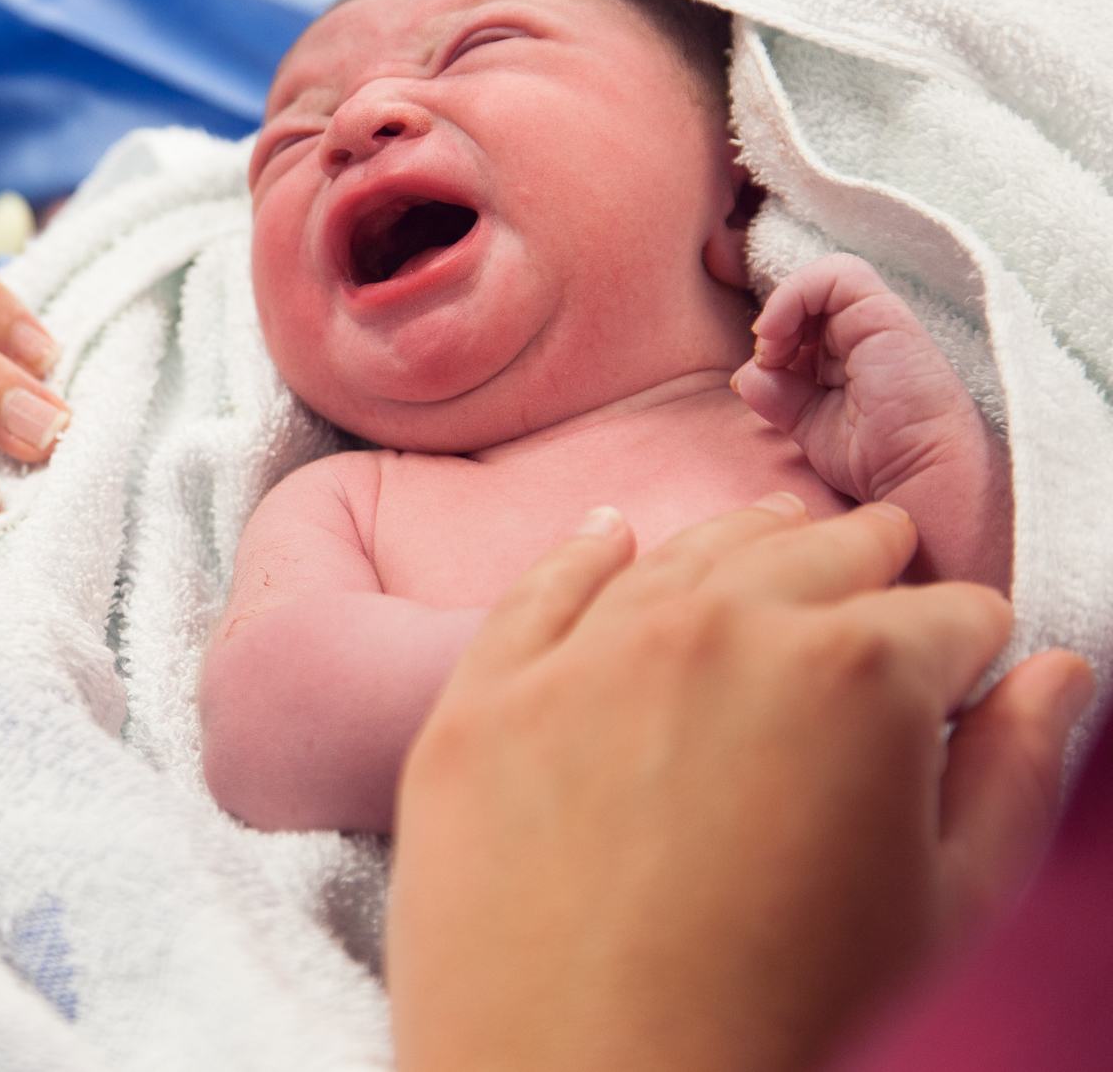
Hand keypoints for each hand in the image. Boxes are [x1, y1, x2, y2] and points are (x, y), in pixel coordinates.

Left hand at [389, 498, 1089, 1071]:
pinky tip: (611, 537)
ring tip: (775, 538)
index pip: (950, 616)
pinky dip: (585, 555)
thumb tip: (1056, 676)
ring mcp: (591, 651)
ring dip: (745, 544)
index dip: (969, 648)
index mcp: (856, 671)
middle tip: (881, 567)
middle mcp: (721, 627)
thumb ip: (1012, 774)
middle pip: (820, 557)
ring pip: (688, 555)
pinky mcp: (492, 688)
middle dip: (867, 566)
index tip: (960, 669)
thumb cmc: (778, 1010)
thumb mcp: (944, 909)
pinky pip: (542, 589)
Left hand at [732, 254, 1009, 586]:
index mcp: (848, 355)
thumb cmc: (878, 460)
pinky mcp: (884, 315)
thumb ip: (778, 395)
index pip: (800, 321)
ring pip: (818, 282)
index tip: (762, 371)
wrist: (921, 476)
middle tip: (769, 364)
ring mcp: (876, 320)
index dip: (773, 338)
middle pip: (804, 302)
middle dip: (773, 329)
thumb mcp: (810, 426)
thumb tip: (745, 374)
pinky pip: (834, 276)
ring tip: (775, 353)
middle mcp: (863, 333)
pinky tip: (777, 336)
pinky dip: (792, 296)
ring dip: (781, 311)